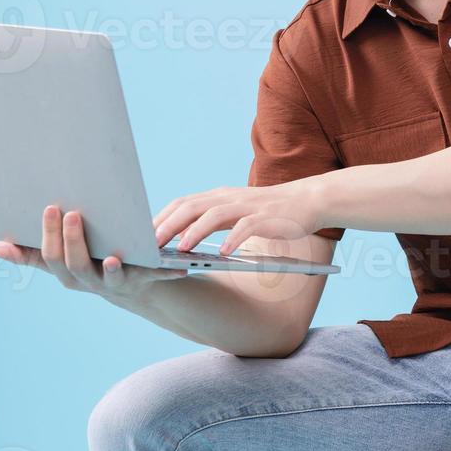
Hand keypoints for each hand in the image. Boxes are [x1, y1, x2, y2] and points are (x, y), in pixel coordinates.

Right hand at [0, 205, 187, 300]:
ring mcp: (116, 282)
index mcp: (67, 272)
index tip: (50, 208)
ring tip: (113, 257)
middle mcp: (89, 281)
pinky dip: (162, 271)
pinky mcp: (144, 279)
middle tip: (73, 213)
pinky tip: (172, 264)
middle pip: (76, 266)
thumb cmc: (90, 259)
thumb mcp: (60, 257)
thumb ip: (28, 252)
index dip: (48, 236)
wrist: (132, 282)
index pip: (50, 257)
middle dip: (72, 241)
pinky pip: (152, 276)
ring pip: (110, 278)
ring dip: (111, 268)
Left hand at [152, 179, 328, 255]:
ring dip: (194, 232)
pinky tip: (224, 252)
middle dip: (169, 225)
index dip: (161, 217)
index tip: (141, 235)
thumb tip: (181, 239)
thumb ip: (212, 220)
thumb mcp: (236, 213)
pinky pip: (246, 227)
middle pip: (192, 207)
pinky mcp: (267, 218)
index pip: (182, 203)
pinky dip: (233, 239)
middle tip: (150, 245)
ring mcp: (248, 207)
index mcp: (219, 197)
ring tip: (180, 249)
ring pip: (214, 215)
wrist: (309, 201)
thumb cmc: (269, 213)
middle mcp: (229, 198)